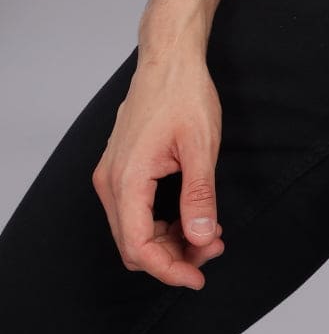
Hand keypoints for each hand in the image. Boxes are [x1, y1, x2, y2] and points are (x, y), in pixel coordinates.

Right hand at [91, 53, 224, 289]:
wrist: (169, 57)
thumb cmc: (184, 92)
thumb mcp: (200, 146)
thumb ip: (199, 195)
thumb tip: (200, 236)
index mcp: (127, 178)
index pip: (139, 246)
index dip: (169, 269)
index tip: (197, 276)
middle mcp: (111, 181)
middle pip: (134, 243)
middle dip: (173, 255)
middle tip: (212, 248)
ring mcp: (112, 173)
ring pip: (133, 229)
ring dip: (168, 239)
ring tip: (207, 231)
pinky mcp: (119, 167)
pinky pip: (133, 211)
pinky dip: (159, 221)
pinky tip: (189, 214)